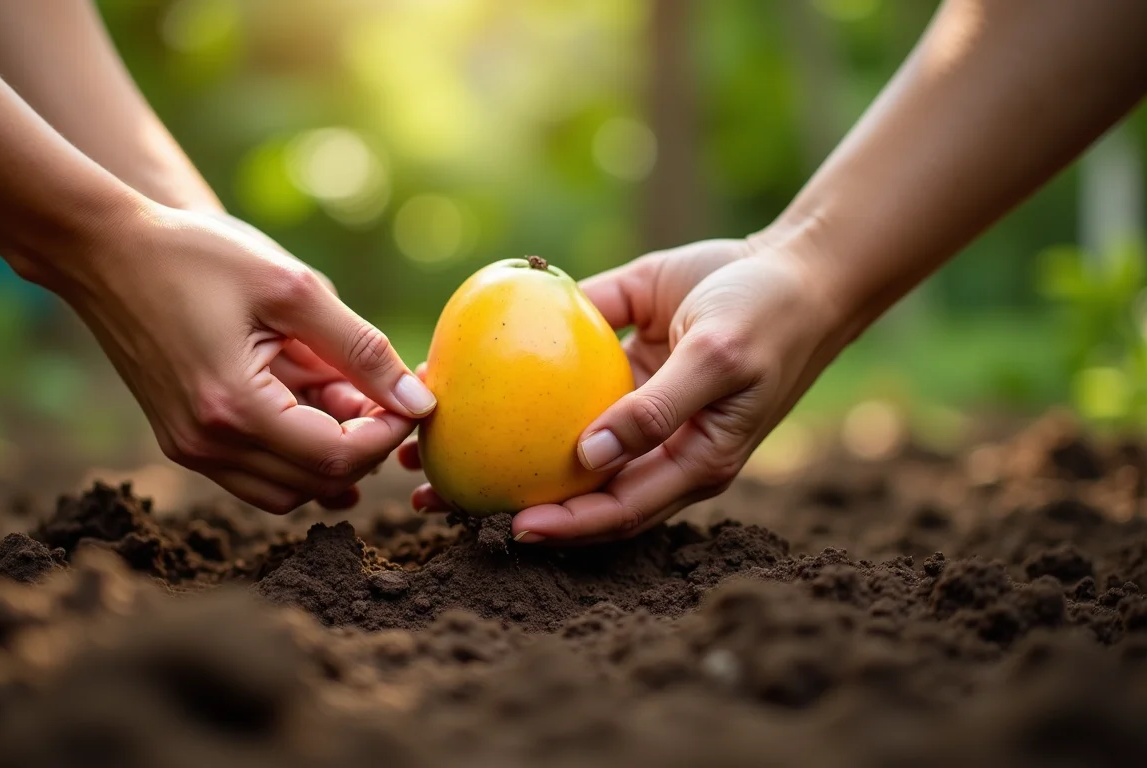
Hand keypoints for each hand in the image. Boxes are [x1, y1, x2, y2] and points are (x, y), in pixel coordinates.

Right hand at [58, 203, 435, 512]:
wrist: (106, 251)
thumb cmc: (199, 256)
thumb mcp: (292, 289)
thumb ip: (360, 348)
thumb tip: (419, 403)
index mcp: (234, 407)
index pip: (339, 457)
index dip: (388, 433)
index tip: (408, 394)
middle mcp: (207, 444)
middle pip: (318, 481)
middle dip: (365, 441)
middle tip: (379, 387)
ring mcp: (191, 449)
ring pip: (290, 489)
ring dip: (331, 451)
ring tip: (341, 389)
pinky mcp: (185, 441)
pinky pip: (258, 474)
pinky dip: (296, 451)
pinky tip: (311, 401)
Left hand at [403, 237, 844, 542]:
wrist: (801, 264)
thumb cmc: (768, 315)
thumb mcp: (716, 359)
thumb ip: (657, 410)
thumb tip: (586, 458)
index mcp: (690, 460)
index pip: (619, 509)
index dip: (566, 526)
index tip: (508, 526)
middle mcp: (658, 442)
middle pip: (579, 486)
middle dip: (511, 495)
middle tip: (440, 495)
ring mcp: (638, 404)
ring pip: (562, 436)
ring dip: (501, 441)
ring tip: (431, 443)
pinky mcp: (624, 360)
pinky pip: (567, 374)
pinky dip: (521, 379)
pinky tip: (469, 372)